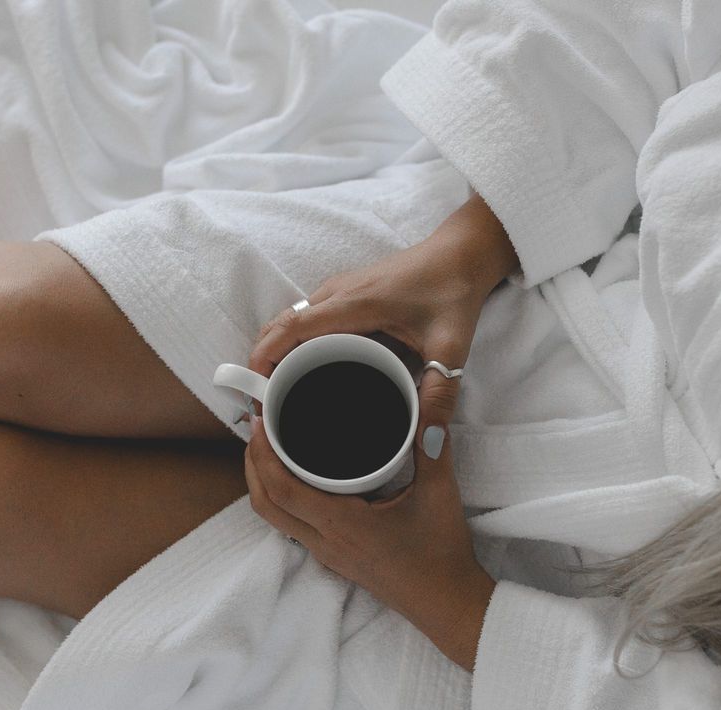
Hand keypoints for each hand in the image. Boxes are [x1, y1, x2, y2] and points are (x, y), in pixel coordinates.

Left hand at [244, 412, 495, 669]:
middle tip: (259, 427)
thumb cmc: (441, 552)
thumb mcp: (439, 491)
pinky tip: (299, 477)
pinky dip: (284, 499)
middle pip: (266, 504)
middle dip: (254, 464)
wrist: (447, 603)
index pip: (281, 488)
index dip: (262, 453)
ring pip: (276, 518)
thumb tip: (429, 395)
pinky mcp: (334, 558)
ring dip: (265, 483)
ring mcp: (326, 554)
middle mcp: (324, 542)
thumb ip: (433, 440)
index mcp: (341, 524)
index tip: (260, 420)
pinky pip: (293, 526)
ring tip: (271, 447)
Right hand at [248, 233, 489, 391]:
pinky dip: (291, 345)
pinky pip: (304, 319)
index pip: (290, 330)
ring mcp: (337, 290)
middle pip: (278, 327)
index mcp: (353, 304)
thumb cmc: (454, 293)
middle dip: (261, 366)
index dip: (264, 363)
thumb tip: (429, 445)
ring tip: (276, 397)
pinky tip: (302, 373)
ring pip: (288, 322)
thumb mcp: (451, 349)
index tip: (258, 400)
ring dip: (274, 355)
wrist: (462, 253)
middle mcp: (336, 293)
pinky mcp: (344, 294)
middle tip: (265, 410)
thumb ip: (439, 397)